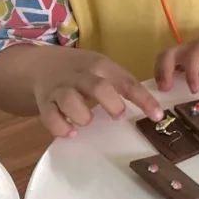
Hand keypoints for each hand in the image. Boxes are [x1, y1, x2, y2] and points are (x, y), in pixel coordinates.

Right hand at [32, 49, 162, 138]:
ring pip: (70, 101)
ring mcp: (60, 88)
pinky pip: (50, 117)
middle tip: (118, 115)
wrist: (41, 65)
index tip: (158, 116)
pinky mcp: (44, 102)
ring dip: (82, 116)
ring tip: (87, 121)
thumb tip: (151, 109)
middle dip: (111, 104)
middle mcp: (81, 75)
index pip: (127, 83)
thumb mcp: (103, 70)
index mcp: (101, 66)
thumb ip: (122, 85)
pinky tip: (70, 132)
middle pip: (98, 87)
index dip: (144, 100)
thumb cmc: (82, 72)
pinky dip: (61, 127)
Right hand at [155, 31, 198, 92]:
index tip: (194, 89)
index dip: (191, 73)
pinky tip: (167, 87)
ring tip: (163, 89)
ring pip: (166, 57)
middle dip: (164, 70)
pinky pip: (170, 64)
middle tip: (165, 89)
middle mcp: (193, 45)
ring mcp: (187, 51)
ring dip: (161, 72)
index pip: (192, 56)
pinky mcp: (186, 59)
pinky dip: (164, 74)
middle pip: (170, 53)